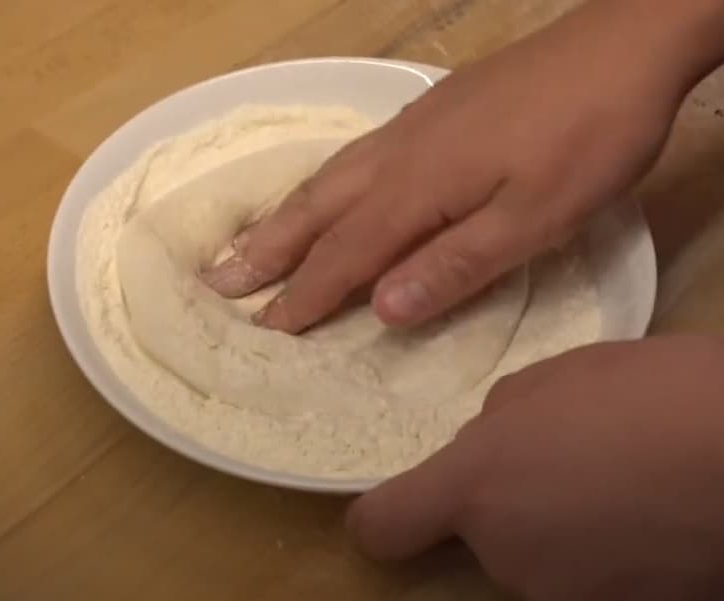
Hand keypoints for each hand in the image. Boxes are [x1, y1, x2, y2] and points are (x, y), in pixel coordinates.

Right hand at [203, 1, 700, 333]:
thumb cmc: (587, 140)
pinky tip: (322, 190)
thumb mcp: (535, 218)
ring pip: (329, 178)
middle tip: (218, 280)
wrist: (622, 47)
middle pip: (318, 209)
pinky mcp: (429, 112)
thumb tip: (381, 308)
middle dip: (268, 251)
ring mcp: (410, 127)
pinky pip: (353, 155)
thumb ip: (456, 264)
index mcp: (419, 188)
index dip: (305, 295)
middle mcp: (397, 155)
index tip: (265, 329)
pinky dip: (321, 184)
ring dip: (283, 216)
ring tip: (247, 243)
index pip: (346, 254)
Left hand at [346, 336, 723, 600]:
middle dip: (495, 499)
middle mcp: (504, 557)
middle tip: (551, 454)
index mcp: (475, 489)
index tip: (397, 500)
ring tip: (606, 479)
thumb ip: (497, 420)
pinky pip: (577, 572)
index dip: (378, 516)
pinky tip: (635, 511)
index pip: (381, 528)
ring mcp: (562, 596)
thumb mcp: (551, 378)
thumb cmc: (646, 397)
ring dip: (546, 522)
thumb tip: (485, 443)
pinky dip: (592, 549)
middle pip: (471, 533)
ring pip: (526, 553)